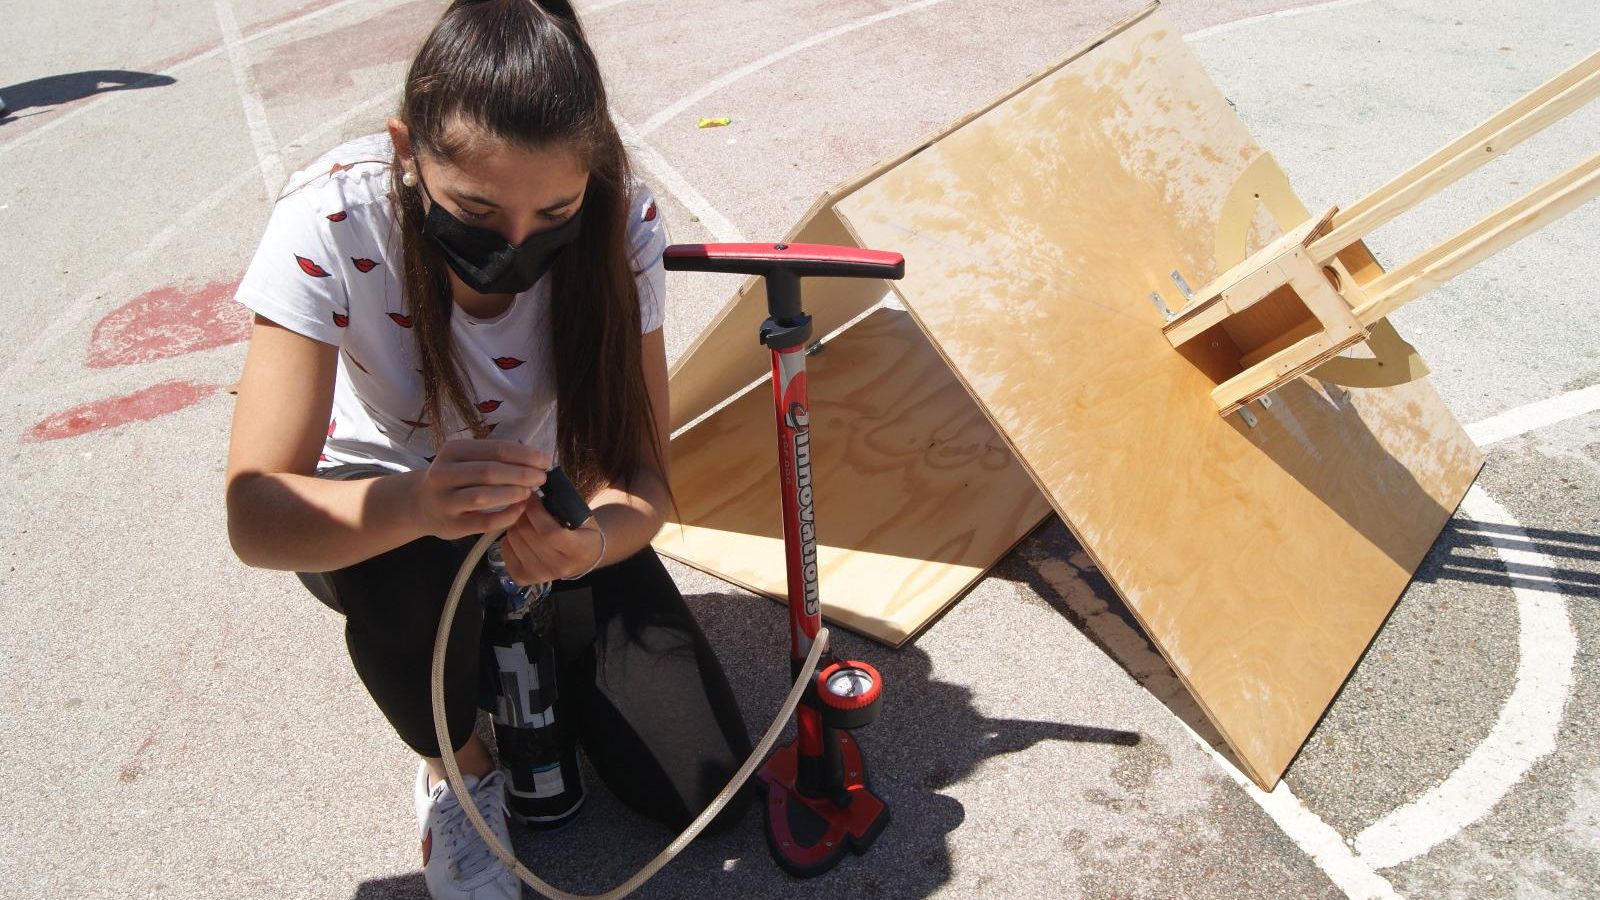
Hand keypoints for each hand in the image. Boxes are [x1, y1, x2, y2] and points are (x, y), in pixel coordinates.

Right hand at [409, 439, 548, 539]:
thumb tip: (536, 459)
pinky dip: (506, 516)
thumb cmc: (454, 478)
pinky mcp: (452, 526)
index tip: (544, 460)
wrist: (420, 504)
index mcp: (453, 450)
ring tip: (529, 492)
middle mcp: (443, 474)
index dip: (525, 455)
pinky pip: (484, 522)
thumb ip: (495, 457)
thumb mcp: (466, 459)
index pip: (495, 449)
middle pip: (489, 471)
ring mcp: (445, 501)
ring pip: (483, 496)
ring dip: (512, 493)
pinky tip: (520, 510)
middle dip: (521, 474)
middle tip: (541, 478)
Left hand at [500, 498, 603, 584]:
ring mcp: (541, 575)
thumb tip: (533, 486)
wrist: (584, 557)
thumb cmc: (583, 530)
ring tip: (524, 518)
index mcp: (579, 550)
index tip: (532, 495)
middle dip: (523, 513)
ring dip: (515, 524)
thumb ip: (563, 504)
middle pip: (528, 535)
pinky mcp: (524, 578)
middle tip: (525, 503)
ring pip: (514, 541)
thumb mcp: (583, 515)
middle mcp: (560, 567)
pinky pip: (506, 551)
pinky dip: (508, 538)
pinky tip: (519, 534)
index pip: (549, 532)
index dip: (536, 511)